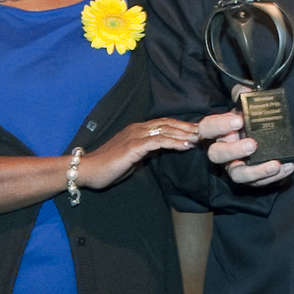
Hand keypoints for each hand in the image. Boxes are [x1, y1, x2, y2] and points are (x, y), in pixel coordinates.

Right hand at [81, 112, 241, 189]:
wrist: (88, 170)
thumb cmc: (108, 166)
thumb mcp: (133, 157)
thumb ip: (146, 150)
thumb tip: (161, 149)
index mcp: (138, 129)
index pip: (165, 123)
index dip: (182, 126)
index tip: (198, 131)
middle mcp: (138, 128)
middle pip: (169, 123)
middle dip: (189, 127)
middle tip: (206, 131)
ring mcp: (135, 136)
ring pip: (166, 130)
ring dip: (185, 134)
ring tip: (201, 138)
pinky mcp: (134, 146)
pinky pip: (158, 141)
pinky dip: (174, 142)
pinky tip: (185, 146)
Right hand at [206, 85, 293, 184]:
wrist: (262, 135)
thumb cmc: (248, 119)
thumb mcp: (244, 105)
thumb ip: (242, 94)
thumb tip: (245, 89)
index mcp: (218, 131)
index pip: (208, 128)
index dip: (220, 125)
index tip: (239, 120)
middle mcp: (222, 151)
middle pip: (217, 155)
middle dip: (234, 151)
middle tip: (253, 144)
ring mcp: (235, 167)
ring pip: (238, 175)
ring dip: (257, 171)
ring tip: (275, 165)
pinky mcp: (251, 178)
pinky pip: (259, 182)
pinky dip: (275, 177)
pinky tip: (288, 166)